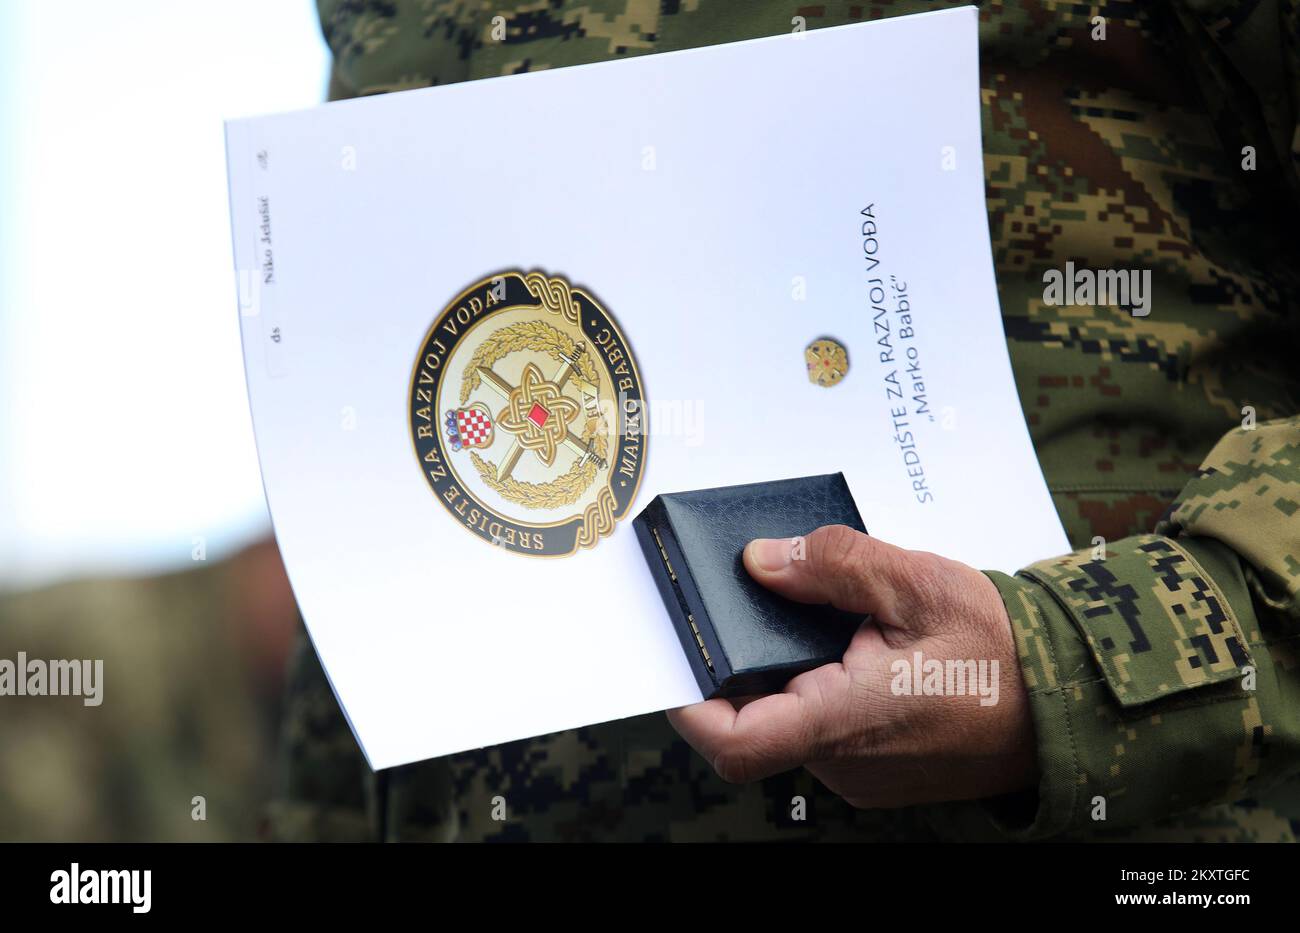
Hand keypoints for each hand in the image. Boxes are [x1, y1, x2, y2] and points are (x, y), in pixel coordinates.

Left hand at [666, 525, 1037, 806]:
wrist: (1065, 702)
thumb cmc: (1002, 649)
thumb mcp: (918, 583)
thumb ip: (833, 565)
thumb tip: (760, 560)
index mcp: (848, 719)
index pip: (735, 740)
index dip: (687, 702)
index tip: (677, 652)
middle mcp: (845, 761)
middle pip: (755, 719)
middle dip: (749, 662)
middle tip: (767, 602)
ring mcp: (859, 774)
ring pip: (790, 722)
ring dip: (791, 673)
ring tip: (830, 622)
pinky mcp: (874, 773)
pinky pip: (822, 731)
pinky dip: (821, 688)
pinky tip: (853, 649)